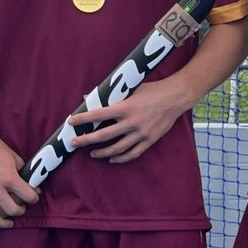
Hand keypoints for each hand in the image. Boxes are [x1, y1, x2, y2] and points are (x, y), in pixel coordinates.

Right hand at [0, 124, 39, 239]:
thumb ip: (21, 171)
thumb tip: (30, 183)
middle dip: (19, 210)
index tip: (33, 197)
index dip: (33, 198)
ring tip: (8, 223)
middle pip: (11, 209)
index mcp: (9, 177)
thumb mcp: (14, 156)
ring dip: (1, 222)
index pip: (27, 195)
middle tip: (21, 208)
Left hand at [68, 81, 186, 162]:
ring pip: (117, 148)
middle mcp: (132, 122)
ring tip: (93, 154)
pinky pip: (133, 153)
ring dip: (102, 152)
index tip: (71, 121)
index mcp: (126, 107)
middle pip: (104, 135)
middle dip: (86, 140)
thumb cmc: (153, 90)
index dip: (83, 119)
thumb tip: (89, 97)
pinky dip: (121, 158)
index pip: (98, 114)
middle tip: (75, 142)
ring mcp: (141, 133)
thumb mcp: (132, 88)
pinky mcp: (150, 140)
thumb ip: (111, 94)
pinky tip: (112, 159)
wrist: (176, 97)